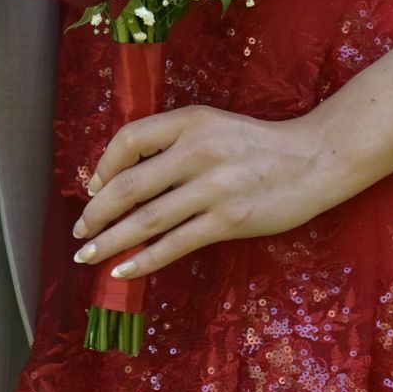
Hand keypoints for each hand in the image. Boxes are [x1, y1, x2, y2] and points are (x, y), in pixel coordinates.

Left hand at [71, 102, 344, 280]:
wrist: (314, 159)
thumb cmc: (259, 144)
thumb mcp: (213, 125)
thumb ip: (174, 142)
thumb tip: (125, 175)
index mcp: (191, 121)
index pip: (130, 139)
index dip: (103, 164)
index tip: (92, 188)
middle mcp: (198, 151)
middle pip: (130, 185)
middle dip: (97, 213)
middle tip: (78, 232)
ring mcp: (214, 188)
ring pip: (147, 219)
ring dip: (110, 241)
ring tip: (88, 255)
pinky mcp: (229, 220)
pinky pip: (176, 243)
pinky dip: (144, 259)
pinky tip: (124, 270)